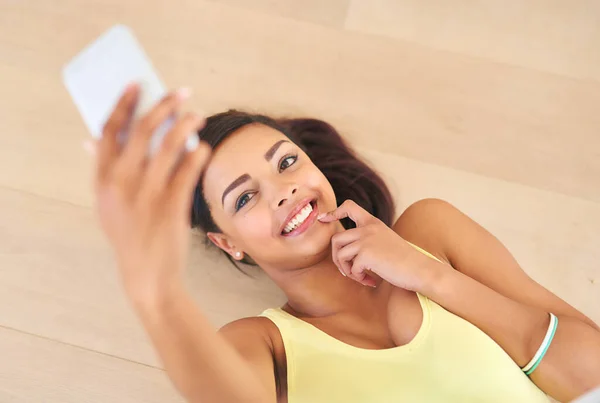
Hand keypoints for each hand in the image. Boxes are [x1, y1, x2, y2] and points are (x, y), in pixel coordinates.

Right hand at [93, 84, 209, 303]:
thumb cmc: (129, 236)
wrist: (147, 274)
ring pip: (169, 146)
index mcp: (102, 180)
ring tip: (197, 115)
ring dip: (186, 124)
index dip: (124, 104)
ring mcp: (147, 194)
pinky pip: (188, 170)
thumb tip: (94, 139)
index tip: (138, 84)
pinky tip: (204, 148)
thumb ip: (106, 172)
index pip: (109, 131)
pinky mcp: (172, 205)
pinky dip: (197, 154)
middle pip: (142, 131)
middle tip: (181, 93)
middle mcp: (122, 183)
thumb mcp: (108, 205)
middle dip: (163, 105)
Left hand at [318, 200, 433, 290]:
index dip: (334, 212)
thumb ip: (368, 240)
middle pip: (336, 239)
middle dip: (337, 258)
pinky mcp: (367, 254)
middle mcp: (368, 228)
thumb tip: (344, 252)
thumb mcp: (385, 241)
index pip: (349, 206)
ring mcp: (366, 240)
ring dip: (347, 270)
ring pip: (340, 255)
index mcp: (373, 223)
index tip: (324, 219)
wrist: (420, 270)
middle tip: (349, 271)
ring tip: (361, 277)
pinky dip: (359, 277)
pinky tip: (371, 281)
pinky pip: (351, 268)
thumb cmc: (404, 261)